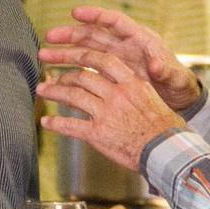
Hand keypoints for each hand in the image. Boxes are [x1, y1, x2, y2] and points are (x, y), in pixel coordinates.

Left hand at [36, 46, 186, 171]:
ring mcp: (106, 113)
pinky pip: (71, 126)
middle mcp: (117, 94)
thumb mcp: (152, 99)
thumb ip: (134, 88)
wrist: (167, 152)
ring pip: (73, 96)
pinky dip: (56, 124)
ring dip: (54, 93)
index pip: (102, 61)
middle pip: (83, 77)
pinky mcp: (98, 134)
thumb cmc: (165, 129)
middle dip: (63, 76)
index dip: (83, 56)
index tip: (72, 57)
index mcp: (132, 82)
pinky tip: (46, 123)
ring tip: (42, 91)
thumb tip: (122, 83)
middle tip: (52, 77)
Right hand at [40, 6, 200, 111]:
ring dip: (65, 53)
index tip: (75, 13)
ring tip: (44, 56)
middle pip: (93, 35)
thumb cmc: (178, 85)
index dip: (95, 15)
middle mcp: (124, 46)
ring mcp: (115, 60)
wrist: (178, 100)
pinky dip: (73, 72)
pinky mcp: (110, 75)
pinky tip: (56, 76)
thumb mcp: (175, 78)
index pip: (115, 21)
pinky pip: (88, 70)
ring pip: (86, 52)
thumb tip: (156, 65)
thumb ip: (166, 71)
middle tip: (49, 37)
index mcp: (140, 40)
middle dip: (71, 35)